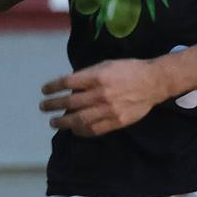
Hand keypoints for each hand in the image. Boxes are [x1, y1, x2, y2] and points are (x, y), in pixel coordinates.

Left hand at [40, 59, 168, 136]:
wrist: (153, 83)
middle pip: (70, 102)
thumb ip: (88, 75)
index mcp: (97, 77)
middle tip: (43, 108)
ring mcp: (108, 110)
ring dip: (63, 122)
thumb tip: (70, 84)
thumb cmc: (128, 70)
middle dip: (53, 105)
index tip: (45, 90)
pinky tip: (74, 130)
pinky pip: (94, 130)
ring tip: (54, 122)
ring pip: (79, 119)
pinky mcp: (116, 122)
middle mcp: (100, 94)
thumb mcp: (106, 65)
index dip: (53, 87)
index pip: (68, 82)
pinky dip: (81, 131)